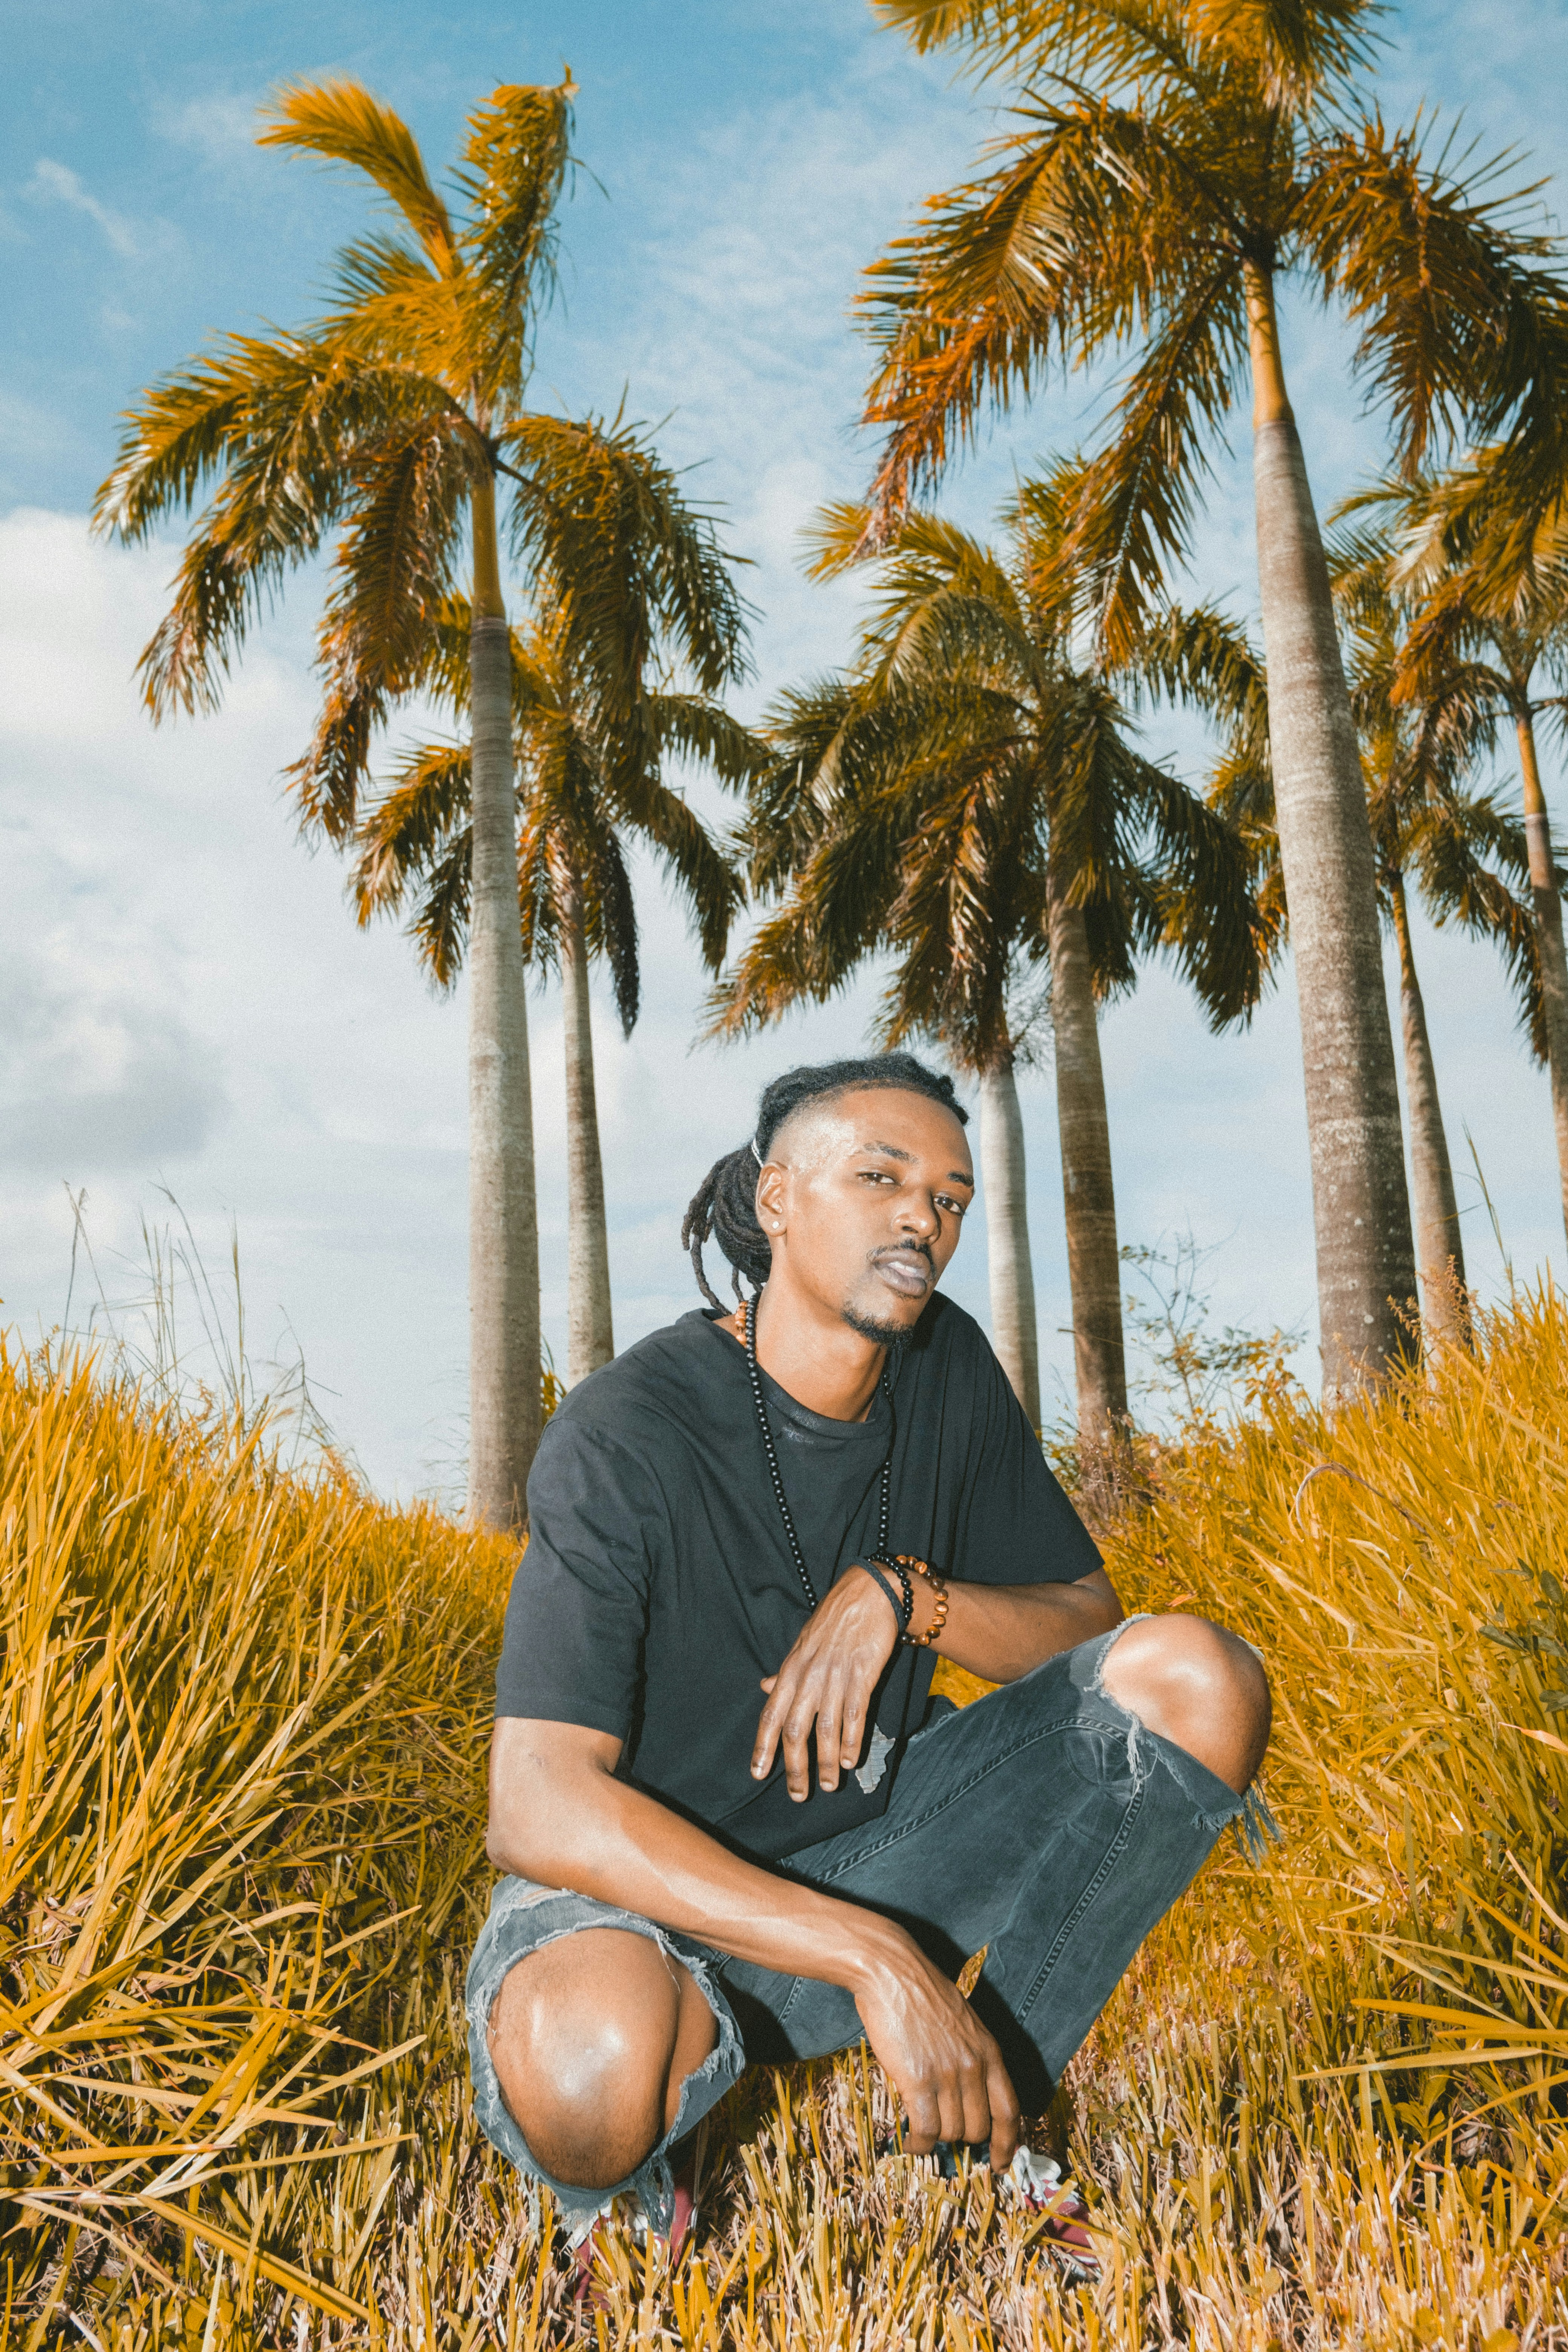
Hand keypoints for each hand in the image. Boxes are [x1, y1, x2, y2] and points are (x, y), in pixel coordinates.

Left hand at [752, 1565, 899, 1798]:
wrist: (869, 1594)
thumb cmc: (833, 1621)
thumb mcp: (801, 1645)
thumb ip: (785, 1673)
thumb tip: (764, 1687)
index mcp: (791, 1670)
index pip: (770, 1714)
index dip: (762, 1746)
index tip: (758, 1774)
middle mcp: (808, 1676)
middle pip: (794, 1729)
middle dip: (795, 1767)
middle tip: (798, 1795)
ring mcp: (835, 1676)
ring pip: (825, 1728)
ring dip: (824, 1761)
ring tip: (828, 1785)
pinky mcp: (862, 1674)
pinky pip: (854, 1714)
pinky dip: (851, 1740)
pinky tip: (849, 1760)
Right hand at [853, 1929, 1021, 2167]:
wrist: (891, 1971)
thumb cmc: (922, 1994)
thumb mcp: (963, 2023)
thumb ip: (973, 2058)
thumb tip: (970, 2098)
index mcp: (989, 2051)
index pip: (1009, 2111)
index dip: (1007, 2143)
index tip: (1000, 2163)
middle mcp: (974, 2067)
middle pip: (978, 2128)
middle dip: (961, 2138)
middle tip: (942, 2134)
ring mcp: (948, 2075)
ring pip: (952, 2132)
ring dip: (936, 2138)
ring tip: (920, 2131)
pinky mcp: (918, 2080)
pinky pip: (926, 2130)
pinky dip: (919, 2143)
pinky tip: (910, 2141)